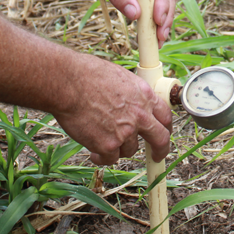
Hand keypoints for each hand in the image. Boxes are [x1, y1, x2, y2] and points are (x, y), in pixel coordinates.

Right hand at [53, 54, 172, 164]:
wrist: (68, 83)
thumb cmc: (86, 75)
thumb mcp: (120, 77)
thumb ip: (132, 94)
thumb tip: (132, 103)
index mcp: (144, 96)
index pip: (165, 116)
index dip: (166, 127)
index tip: (163, 134)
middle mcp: (140, 115)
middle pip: (160, 139)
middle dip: (160, 150)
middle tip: (156, 157)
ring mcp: (126, 132)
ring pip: (129, 150)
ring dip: (118, 147)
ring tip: (101, 137)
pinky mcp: (108, 146)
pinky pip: (109, 159)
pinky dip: (101, 157)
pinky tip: (92, 150)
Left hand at [64, 0, 175, 46]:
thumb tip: (136, 15)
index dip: (161, 1)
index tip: (158, 20)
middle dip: (165, 14)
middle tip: (161, 35)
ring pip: (161, 0)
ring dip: (161, 20)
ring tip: (158, 39)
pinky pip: (150, 6)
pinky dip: (150, 19)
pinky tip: (150, 34)